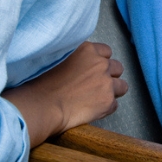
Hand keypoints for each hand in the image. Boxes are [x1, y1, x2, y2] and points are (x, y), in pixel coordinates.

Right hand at [2, 41, 127, 146]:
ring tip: (97, 99)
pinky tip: (91, 111)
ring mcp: (106, 83)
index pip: (105, 52)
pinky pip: (114, 105)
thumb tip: (80, 61)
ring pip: (122, 86)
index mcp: (87, 50)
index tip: (91, 71)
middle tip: (94, 86)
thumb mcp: (57, 57)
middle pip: (117, 68)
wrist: (40, 106)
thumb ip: (75, 56)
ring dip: (112, 91)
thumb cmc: (40, 84)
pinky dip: (105, 108)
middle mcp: (100, 64)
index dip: (99, 62)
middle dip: (108, 76)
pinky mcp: (107, 102)